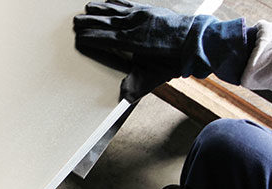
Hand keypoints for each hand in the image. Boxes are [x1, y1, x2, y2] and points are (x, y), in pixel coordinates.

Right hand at [74, 0, 251, 101]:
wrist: (197, 41)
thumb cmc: (174, 60)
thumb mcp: (155, 76)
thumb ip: (137, 85)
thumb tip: (125, 96)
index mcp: (133, 41)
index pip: (105, 38)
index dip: (91, 37)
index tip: (78, 37)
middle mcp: (135, 25)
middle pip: (106, 22)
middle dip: (89, 22)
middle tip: (75, 22)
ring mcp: (142, 15)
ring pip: (115, 10)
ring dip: (100, 9)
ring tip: (86, 8)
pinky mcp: (149, 9)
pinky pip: (128, 4)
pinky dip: (117, 1)